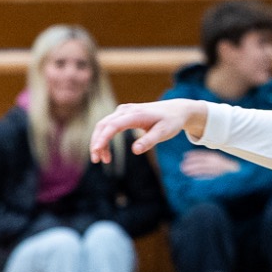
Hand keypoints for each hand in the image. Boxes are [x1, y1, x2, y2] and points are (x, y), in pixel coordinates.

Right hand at [89, 99, 207, 162]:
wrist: (176, 110)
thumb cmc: (171, 122)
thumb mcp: (164, 133)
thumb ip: (149, 141)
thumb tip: (135, 151)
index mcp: (136, 114)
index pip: (113, 125)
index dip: (103, 138)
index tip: (97, 151)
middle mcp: (126, 110)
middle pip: (103, 124)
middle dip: (96, 142)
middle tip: (95, 160)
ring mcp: (123, 111)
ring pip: (103, 125)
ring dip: (99, 142)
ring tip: (103, 160)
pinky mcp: (123, 114)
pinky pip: (108, 126)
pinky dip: (104, 139)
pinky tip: (107, 152)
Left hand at [178, 150, 236, 178]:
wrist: (240, 173)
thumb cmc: (228, 168)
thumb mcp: (219, 161)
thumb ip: (211, 161)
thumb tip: (200, 162)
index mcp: (216, 156)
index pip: (202, 154)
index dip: (193, 154)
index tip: (185, 155)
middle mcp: (216, 161)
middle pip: (201, 161)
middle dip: (191, 163)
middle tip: (182, 165)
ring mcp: (217, 168)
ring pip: (202, 168)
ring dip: (193, 169)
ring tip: (184, 171)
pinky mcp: (218, 175)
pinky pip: (207, 175)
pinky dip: (199, 175)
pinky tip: (193, 176)